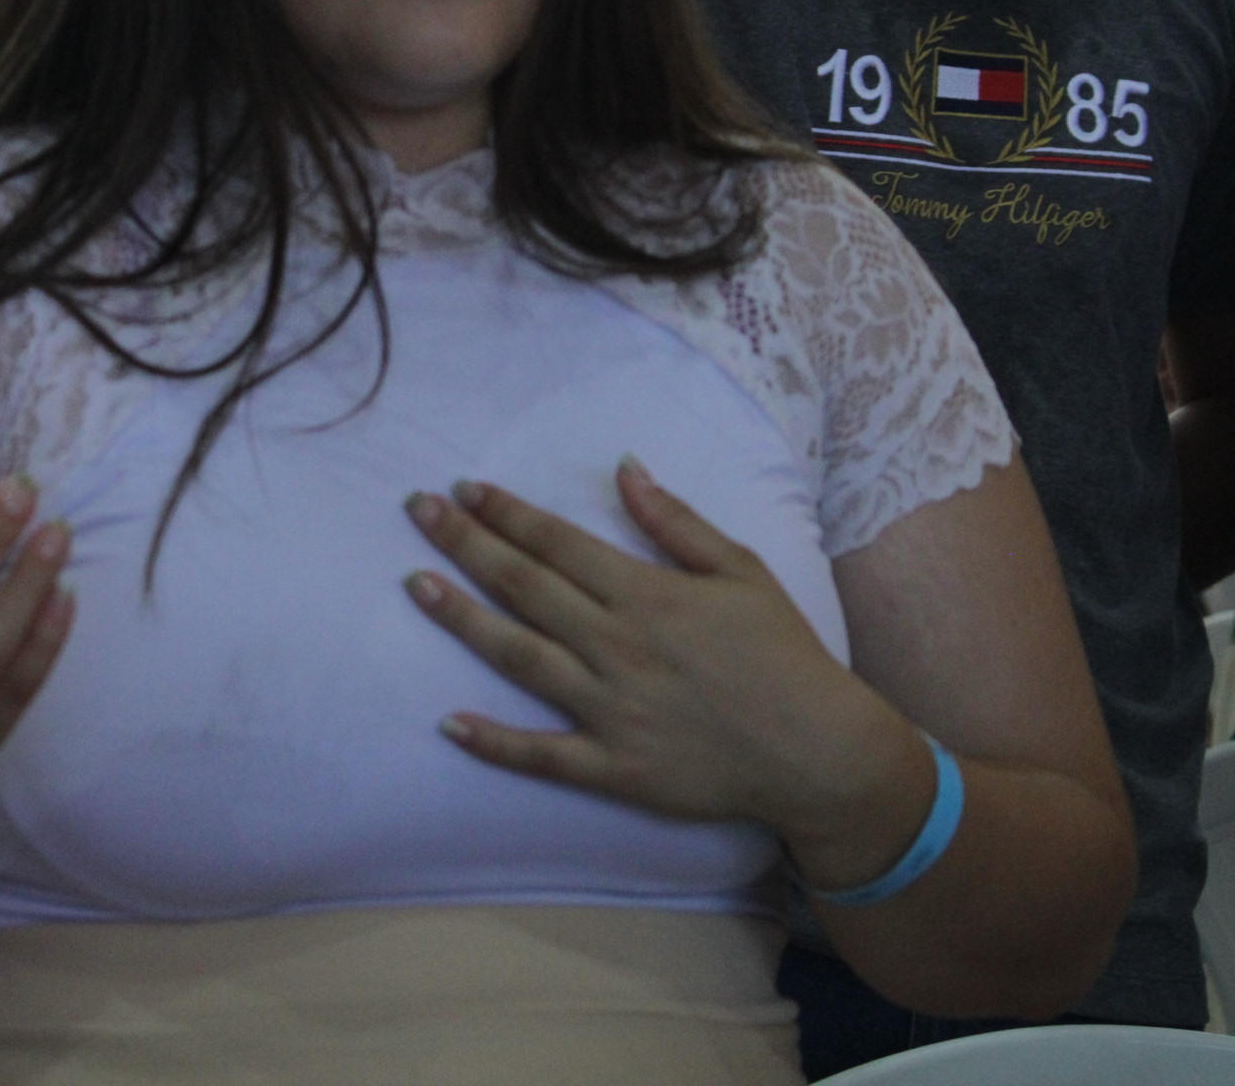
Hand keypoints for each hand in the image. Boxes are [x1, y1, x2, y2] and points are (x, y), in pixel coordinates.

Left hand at [403, 458, 912, 834]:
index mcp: (648, 595)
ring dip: (462, 619)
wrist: (818, 751)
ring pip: (519, 658)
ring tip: (417, 584)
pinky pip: (540, 756)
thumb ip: (676, 521)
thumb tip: (624, 467)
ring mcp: (610, 710)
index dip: (507, 513)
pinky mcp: (613, 768)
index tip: (464, 488)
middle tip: (417, 510)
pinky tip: (448, 722)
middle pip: (525, 587)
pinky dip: (492, 741)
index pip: (558, 543)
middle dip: (467, 544)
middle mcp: (618, 647)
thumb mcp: (742, 570)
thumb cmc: (783, 654)